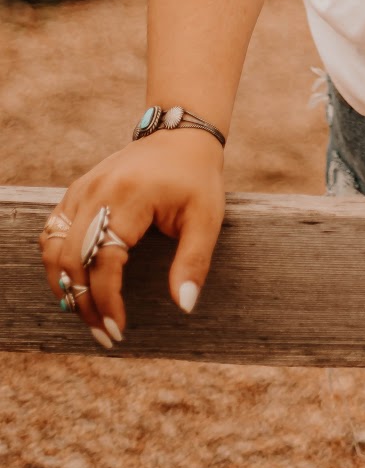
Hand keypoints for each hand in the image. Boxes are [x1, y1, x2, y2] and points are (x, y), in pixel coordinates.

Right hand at [38, 130, 225, 351]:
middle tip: (102, 333)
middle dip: (84, 303)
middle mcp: (97, 192)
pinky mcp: (78, 190)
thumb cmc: (197, 177)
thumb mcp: (207, 217)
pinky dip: (58, 261)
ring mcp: (83, 189)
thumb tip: (185, 305)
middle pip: (72, 259)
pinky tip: (75, 283)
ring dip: (64, 285)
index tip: (117, 330)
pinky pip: (54, 231)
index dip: (106, 301)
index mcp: (129, 197)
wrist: (181, 134)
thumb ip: (194, 261)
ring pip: (54, 247)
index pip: (104, 261)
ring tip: (87, 313)